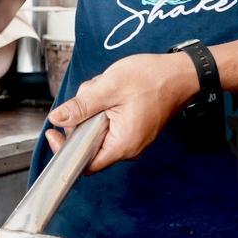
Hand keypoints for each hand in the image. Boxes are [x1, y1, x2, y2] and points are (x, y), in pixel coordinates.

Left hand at [46, 52, 198, 172]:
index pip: (85, 163)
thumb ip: (81, 106)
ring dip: (94, 107)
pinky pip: (110, 122)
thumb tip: (58, 118)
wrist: (182, 73)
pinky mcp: (134, 127)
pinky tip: (113, 90)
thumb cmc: (153, 79)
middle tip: (90, 93)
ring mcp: (132, 138)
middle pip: (89, 143)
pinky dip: (105, 106)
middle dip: (83, 117)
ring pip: (98, 129)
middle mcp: (128, 147)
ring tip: (105, 87)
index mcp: (122, 144)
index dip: (66, 149)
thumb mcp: (109, 88)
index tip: (55, 131)